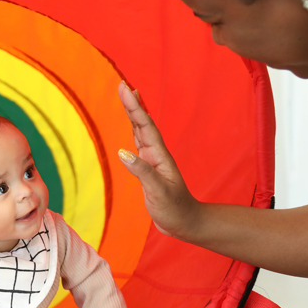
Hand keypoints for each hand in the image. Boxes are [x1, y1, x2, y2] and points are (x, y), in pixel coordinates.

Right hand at [117, 81, 200, 237]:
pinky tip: (132, 125)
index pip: (144, 126)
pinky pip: (138, 144)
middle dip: (132, 104)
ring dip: (134, 114)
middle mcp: (155, 154)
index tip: (125, 88)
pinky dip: (133, 130)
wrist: (185, 222)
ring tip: (128, 96)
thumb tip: (122, 152)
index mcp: (158, 156)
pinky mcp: (147, 169)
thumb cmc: (174, 209)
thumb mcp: (158, 192)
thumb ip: (142, 172)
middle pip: (142, 124)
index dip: (134, 106)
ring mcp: (152, 161)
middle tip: (122, 85)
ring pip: (140, 131)